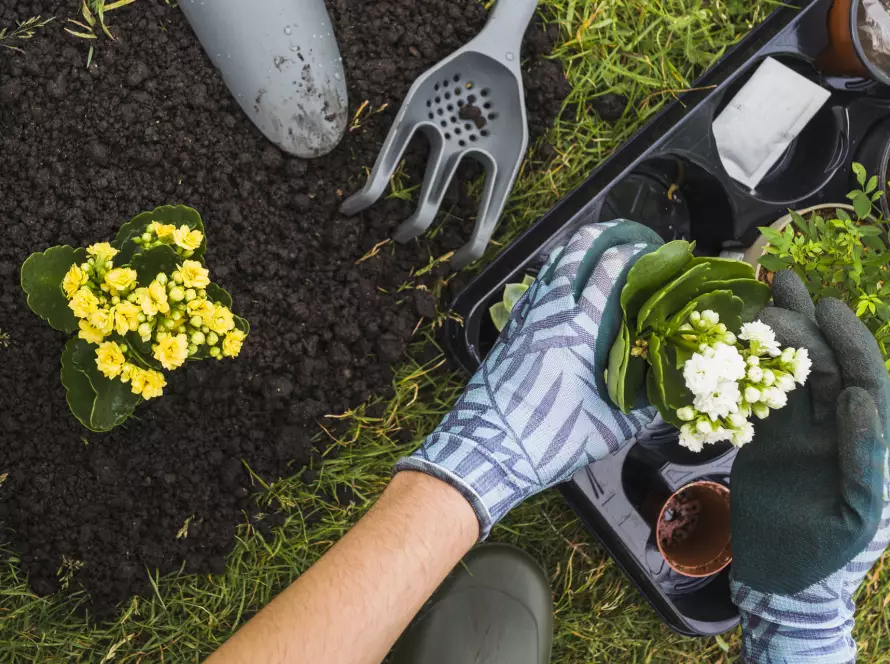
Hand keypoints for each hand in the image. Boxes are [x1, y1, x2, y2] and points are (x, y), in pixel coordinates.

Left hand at [395, 221, 662, 536]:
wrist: (486, 449)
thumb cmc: (547, 440)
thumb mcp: (608, 429)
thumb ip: (643, 408)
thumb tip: (668, 395)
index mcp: (578, 331)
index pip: (610, 270)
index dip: (635, 252)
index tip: (657, 251)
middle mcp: (549, 314)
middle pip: (576, 251)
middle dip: (606, 234)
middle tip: (630, 236)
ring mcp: (525, 318)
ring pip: (552, 266)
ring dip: (578, 251)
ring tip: (602, 251)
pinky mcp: (511, 330)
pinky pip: (536, 288)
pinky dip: (556, 275)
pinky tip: (568, 286)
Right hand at [730, 271, 889, 662]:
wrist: (780, 579)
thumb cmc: (825, 556)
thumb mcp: (855, 514)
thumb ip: (865, 457)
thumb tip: (857, 398)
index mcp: (865, 442)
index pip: (863, 380)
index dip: (848, 341)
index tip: (826, 307)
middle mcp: (835, 429)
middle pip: (824, 366)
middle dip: (806, 325)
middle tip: (777, 291)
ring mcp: (799, 432)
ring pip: (791, 373)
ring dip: (779, 335)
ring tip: (762, 295)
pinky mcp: (766, 439)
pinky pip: (758, 396)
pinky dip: (747, 368)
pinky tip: (734, 340)